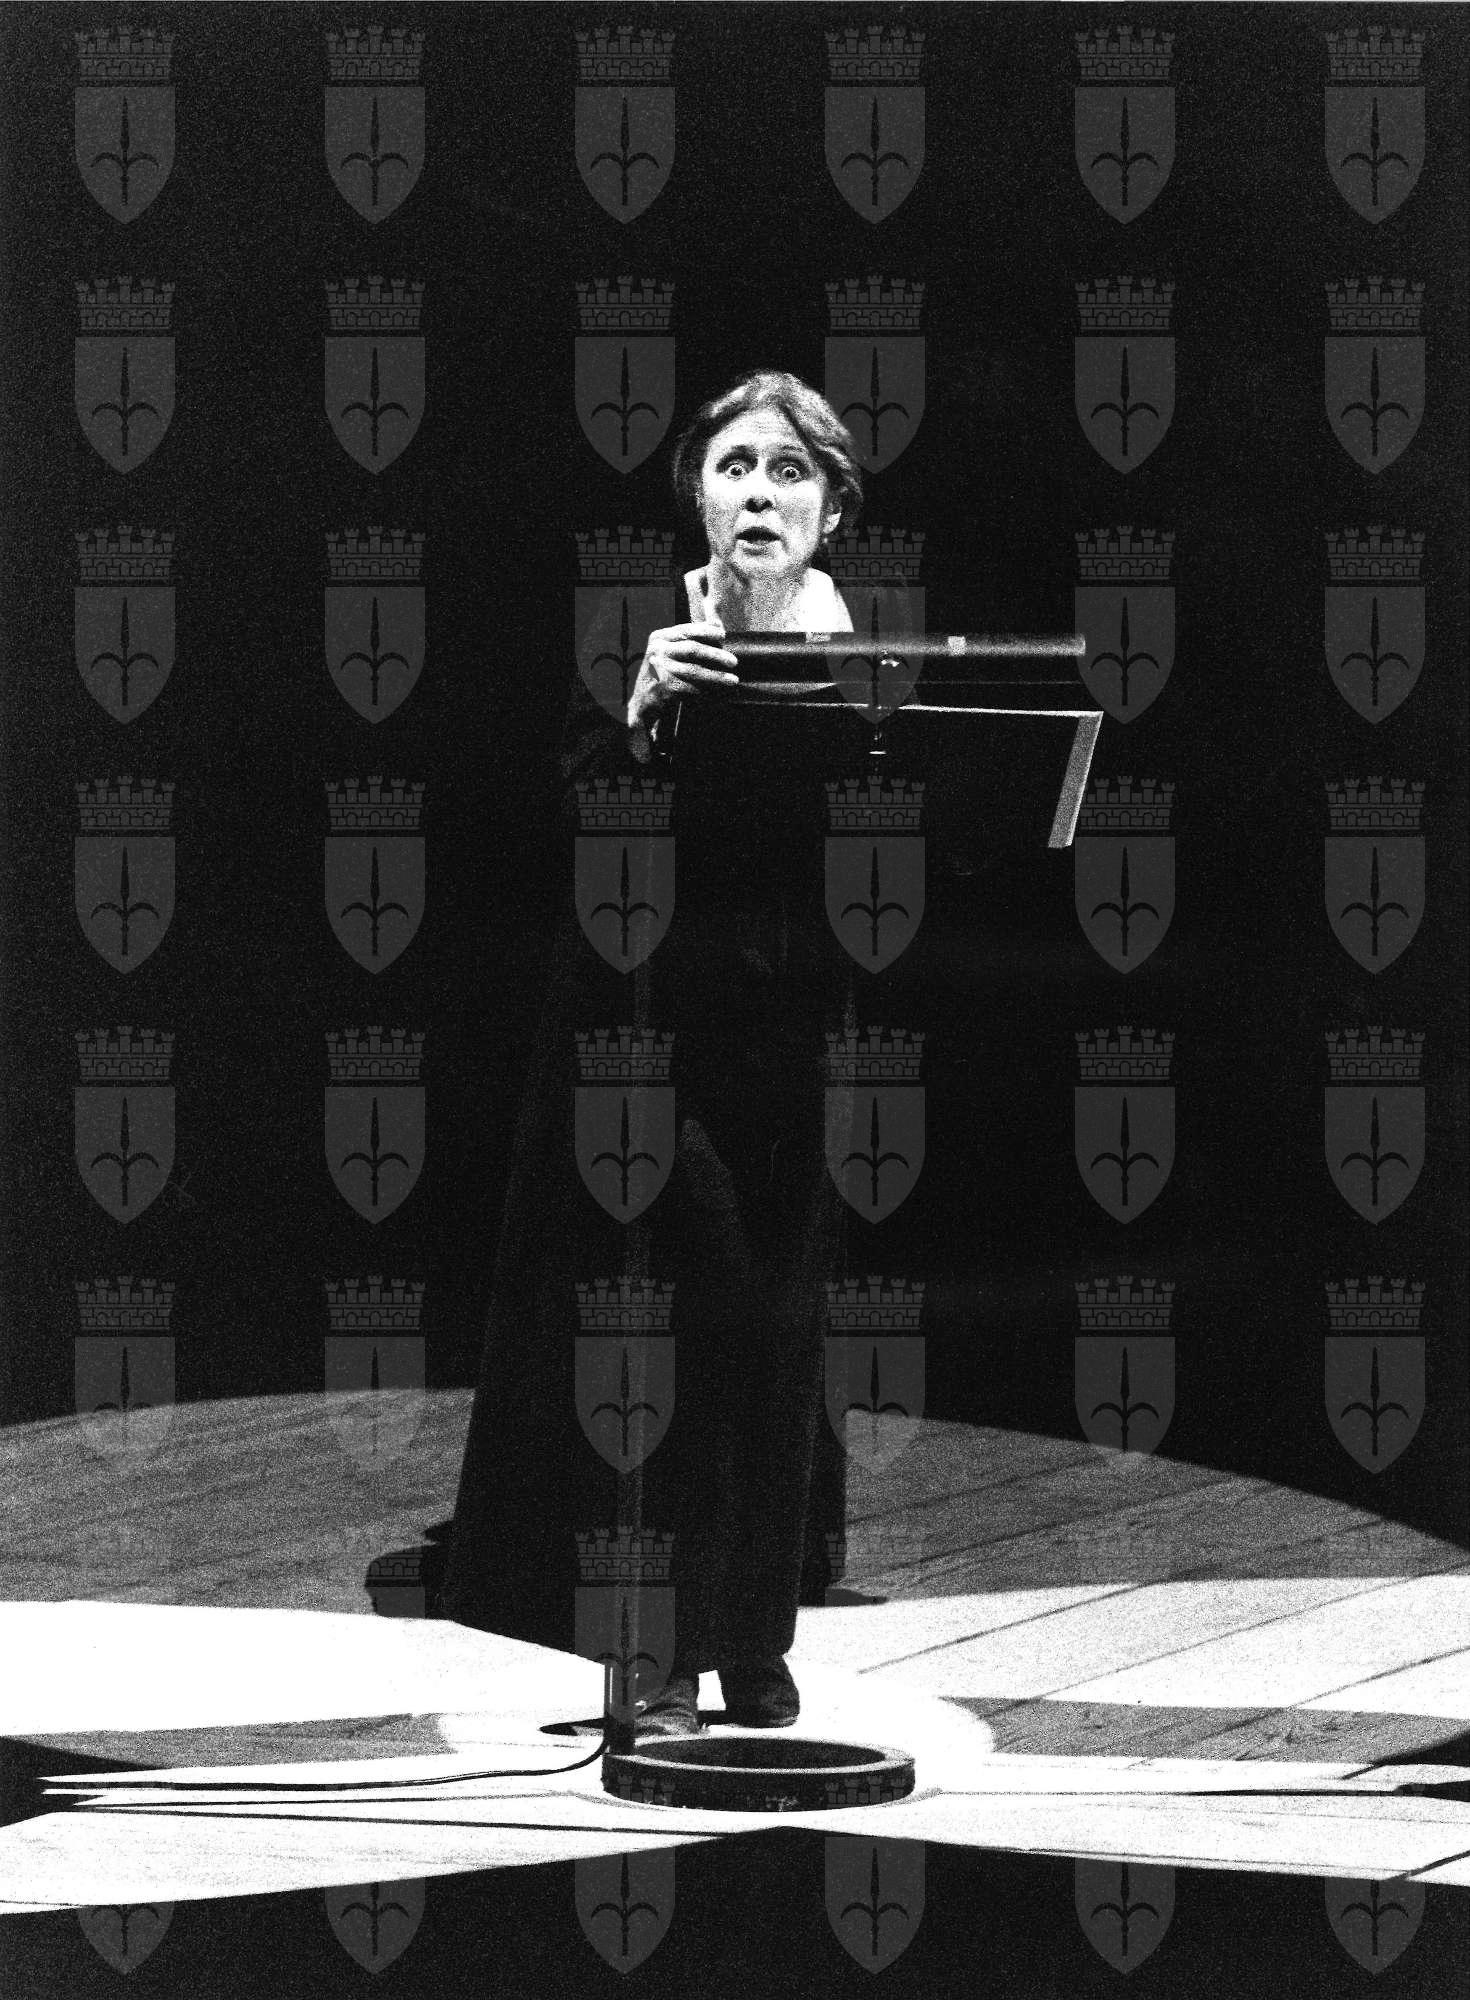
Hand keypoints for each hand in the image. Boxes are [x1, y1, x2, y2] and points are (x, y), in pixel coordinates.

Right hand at [626, 620, 738, 758]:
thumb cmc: (662, 673)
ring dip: (716, 676)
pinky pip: (691, 688)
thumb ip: (690, 637)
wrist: (643, 701)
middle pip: (692, 649)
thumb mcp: (670, 650)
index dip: (706, 632)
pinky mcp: (663, 687)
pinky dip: (706, 690)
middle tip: (734, 661)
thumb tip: (718, 624)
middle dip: (716, 655)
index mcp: (659, 637)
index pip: (686, 630)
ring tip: (732, 679)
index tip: (723, 635)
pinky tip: (719, 692)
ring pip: (694, 671)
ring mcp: (659, 669)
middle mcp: (657, 650)